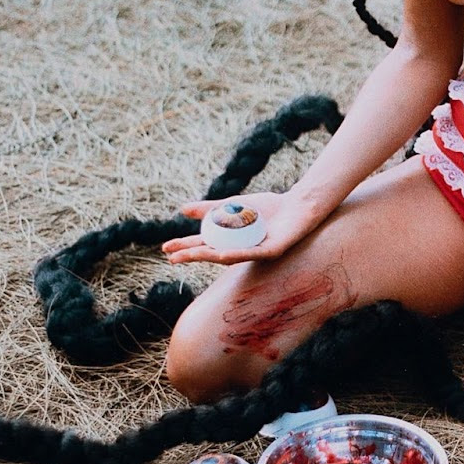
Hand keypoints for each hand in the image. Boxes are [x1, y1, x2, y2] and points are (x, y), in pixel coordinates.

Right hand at [159, 191, 312, 265]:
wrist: (298, 205)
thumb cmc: (268, 206)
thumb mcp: (235, 204)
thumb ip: (211, 208)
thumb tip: (182, 210)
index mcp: (231, 240)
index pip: (203, 245)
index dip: (185, 247)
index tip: (166, 249)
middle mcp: (241, 250)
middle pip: (212, 254)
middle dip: (191, 256)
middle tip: (172, 258)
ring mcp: (255, 252)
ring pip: (229, 257)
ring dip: (209, 257)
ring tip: (190, 255)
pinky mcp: (271, 251)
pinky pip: (251, 253)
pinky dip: (237, 253)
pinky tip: (223, 254)